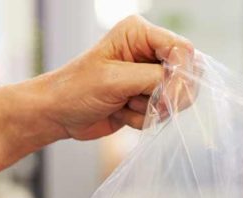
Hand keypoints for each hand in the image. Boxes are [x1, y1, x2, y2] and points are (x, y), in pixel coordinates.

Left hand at [38, 15, 193, 140]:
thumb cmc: (75, 90)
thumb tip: (182, 85)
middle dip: (167, 95)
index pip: (181, 49)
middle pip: (185, 73)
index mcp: (139, 33)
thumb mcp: (114, 80)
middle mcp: (147, 51)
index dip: (181, 75)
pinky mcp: (145, 98)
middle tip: (143, 103)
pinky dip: (143, 119)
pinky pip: (161, 113)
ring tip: (123, 105)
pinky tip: (121, 113)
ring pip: (175, 97)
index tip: (168, 98)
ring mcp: (147, 76)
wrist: (57, 114)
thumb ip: (152, 79)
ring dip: (150, 109)